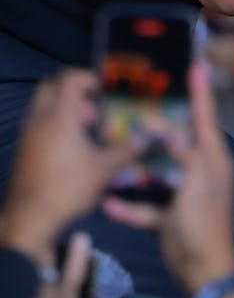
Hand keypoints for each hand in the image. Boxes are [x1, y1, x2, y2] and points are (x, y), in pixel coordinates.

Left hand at [0, 70, 134, 266]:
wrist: (29, 219)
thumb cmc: (68, 187)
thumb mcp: (103, 170)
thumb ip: (126, 150)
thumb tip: (147, 140)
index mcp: (59, 116)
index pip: (69, 79)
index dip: (88, 78)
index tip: (103, 91)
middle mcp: (39, 119)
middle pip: (50, 86)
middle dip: (72, 91)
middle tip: (91, 109)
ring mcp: (28, 135)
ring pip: (42, 106)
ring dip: (63, 109)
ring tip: (85, 130)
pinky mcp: (23, 150)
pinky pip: (37, 123)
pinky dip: (53, 125)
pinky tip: (71, 148)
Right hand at [104, 61, 233, 294]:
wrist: (204, 273)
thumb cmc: (204, 222)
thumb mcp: (198, 181)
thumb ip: (184, 152)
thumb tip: (167, 130)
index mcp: (214, 158)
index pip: (206, 117)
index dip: (201, 90)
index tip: (196, 64)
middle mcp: (200, 171)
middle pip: (180, 141)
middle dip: (162, 123)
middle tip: (142, 101)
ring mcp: (184, 195)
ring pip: (159, 171)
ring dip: (140, 163)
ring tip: (118, 144)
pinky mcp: (170, 219)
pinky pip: (147, 208)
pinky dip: (130, 206)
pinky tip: (108, 202)